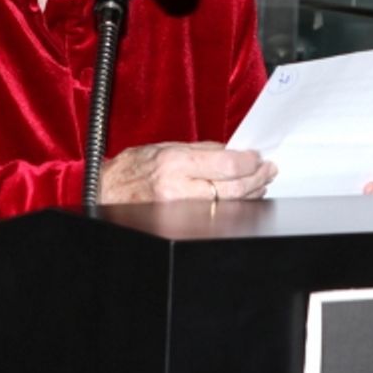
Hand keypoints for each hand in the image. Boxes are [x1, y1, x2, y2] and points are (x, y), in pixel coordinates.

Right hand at [101, 141, 276, 203]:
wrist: (104, 193)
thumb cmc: (132, 169)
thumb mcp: (165, 148)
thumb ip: (201, 150)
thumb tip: (234, 151)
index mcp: (174, 163)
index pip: (227, 163)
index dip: (249, 161)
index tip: (258, 156)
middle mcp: (178, 189)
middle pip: (233, 188)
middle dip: (257, 178)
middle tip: (268, 170)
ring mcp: (180, 211)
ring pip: (229, 204)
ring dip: (250, 192)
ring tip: (260, 182)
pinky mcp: (180, 224)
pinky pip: (216, 214)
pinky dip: (233, 204)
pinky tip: (241, 197)